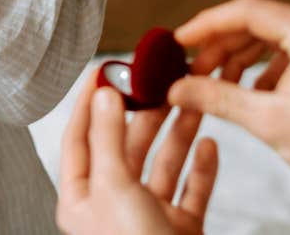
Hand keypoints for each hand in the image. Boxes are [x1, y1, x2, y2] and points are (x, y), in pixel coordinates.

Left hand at [57, 73, 219, 234]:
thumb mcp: (113, 186)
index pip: (79, 138)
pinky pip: (193, 189)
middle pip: (128, 146)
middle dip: (147, 113)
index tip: (105, 71)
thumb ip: (108, 137)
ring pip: (165, 164)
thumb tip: (103, 95)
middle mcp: (113, 204)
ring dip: (180, 133)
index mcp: (82, 199)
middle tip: (160, 82)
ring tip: (193, 102)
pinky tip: (209, 144)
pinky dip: (202, 167)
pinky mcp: (179, 227)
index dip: (89, 103)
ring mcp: (148, 215)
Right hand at [168, 0, 289, 191]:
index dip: (208, 24)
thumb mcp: (267, 121)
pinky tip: (247, 90)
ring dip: (238, 55)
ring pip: (268, 32)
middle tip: (191, 71)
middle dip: (220, 45)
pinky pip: (285, 43)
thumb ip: (217, 97)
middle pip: (256, 20)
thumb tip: (174, 88)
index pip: (248, 12)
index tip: (178, 40)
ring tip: (213, 83)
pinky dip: (262, 63)